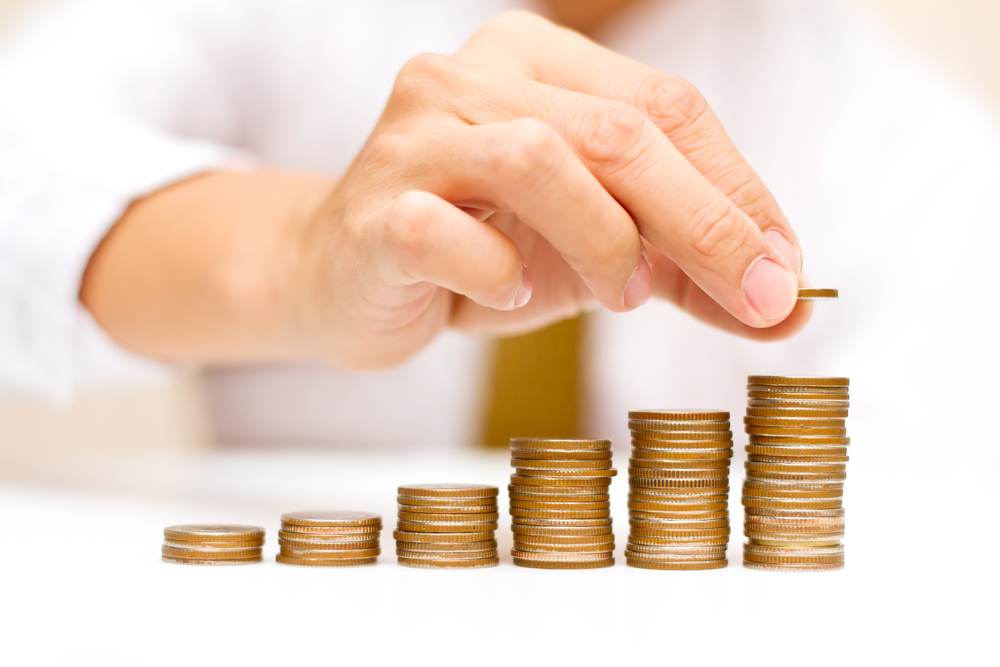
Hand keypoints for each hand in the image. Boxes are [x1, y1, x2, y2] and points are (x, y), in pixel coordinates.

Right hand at [289, 11, 809, 368]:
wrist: (343, 278)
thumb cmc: (476, 252)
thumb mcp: (596, 253)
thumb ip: (683, 270)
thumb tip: (788, 309)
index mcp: (537, 60)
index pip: (666, 108)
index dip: (736, 190)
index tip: (782, 273)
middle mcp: (472, 74)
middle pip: (618, 132)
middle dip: (702, 223)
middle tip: (753, 298)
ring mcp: (413, 135)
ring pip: (539, 160)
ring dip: (604, 242)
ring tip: (619, 296)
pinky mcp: (373, 206)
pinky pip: (445, 231)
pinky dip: (496, 274)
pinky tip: (506, 297)